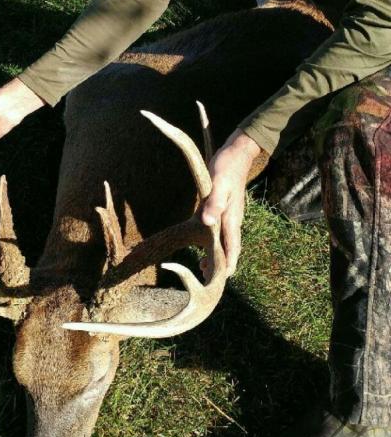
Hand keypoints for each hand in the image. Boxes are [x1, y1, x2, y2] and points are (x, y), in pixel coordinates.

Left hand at [200, 129, 262, 277]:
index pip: (232, 249)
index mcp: (231, 219)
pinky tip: (202, 248)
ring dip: (215, 257)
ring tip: (202, 268)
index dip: (228, 265)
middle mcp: (232, 222)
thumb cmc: (225, 169)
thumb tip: (207, 223)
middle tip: (207, 280)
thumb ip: (213, 204)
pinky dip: (212, 245)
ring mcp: (228, 217)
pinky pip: (219, 234)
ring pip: (224, 243)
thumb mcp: (217, 184)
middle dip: (220, 266)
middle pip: (229, 250)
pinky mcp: (223, 211)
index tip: (221, 280)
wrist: (235, 155)